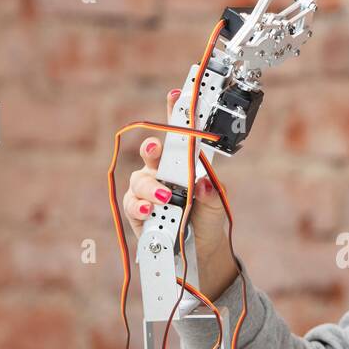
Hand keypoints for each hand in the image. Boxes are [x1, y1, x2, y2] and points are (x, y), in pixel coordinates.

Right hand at [124, 90, 227, 255]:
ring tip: (165, 198)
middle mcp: (161, 174)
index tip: (177, 95)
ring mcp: (147, 193)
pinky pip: (131, 205)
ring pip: (139, 180)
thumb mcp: (217, 208)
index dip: (177, 114)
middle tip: (156, 150)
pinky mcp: (137, 213)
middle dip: (151, 149)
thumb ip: (212, 196)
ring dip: (151, 188)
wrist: (199, 253)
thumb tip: (204, 183)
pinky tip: (149, 211)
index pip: (179, 137)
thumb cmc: (206, 222)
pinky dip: (139, 207)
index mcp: (183, 166)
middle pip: (151, 155)